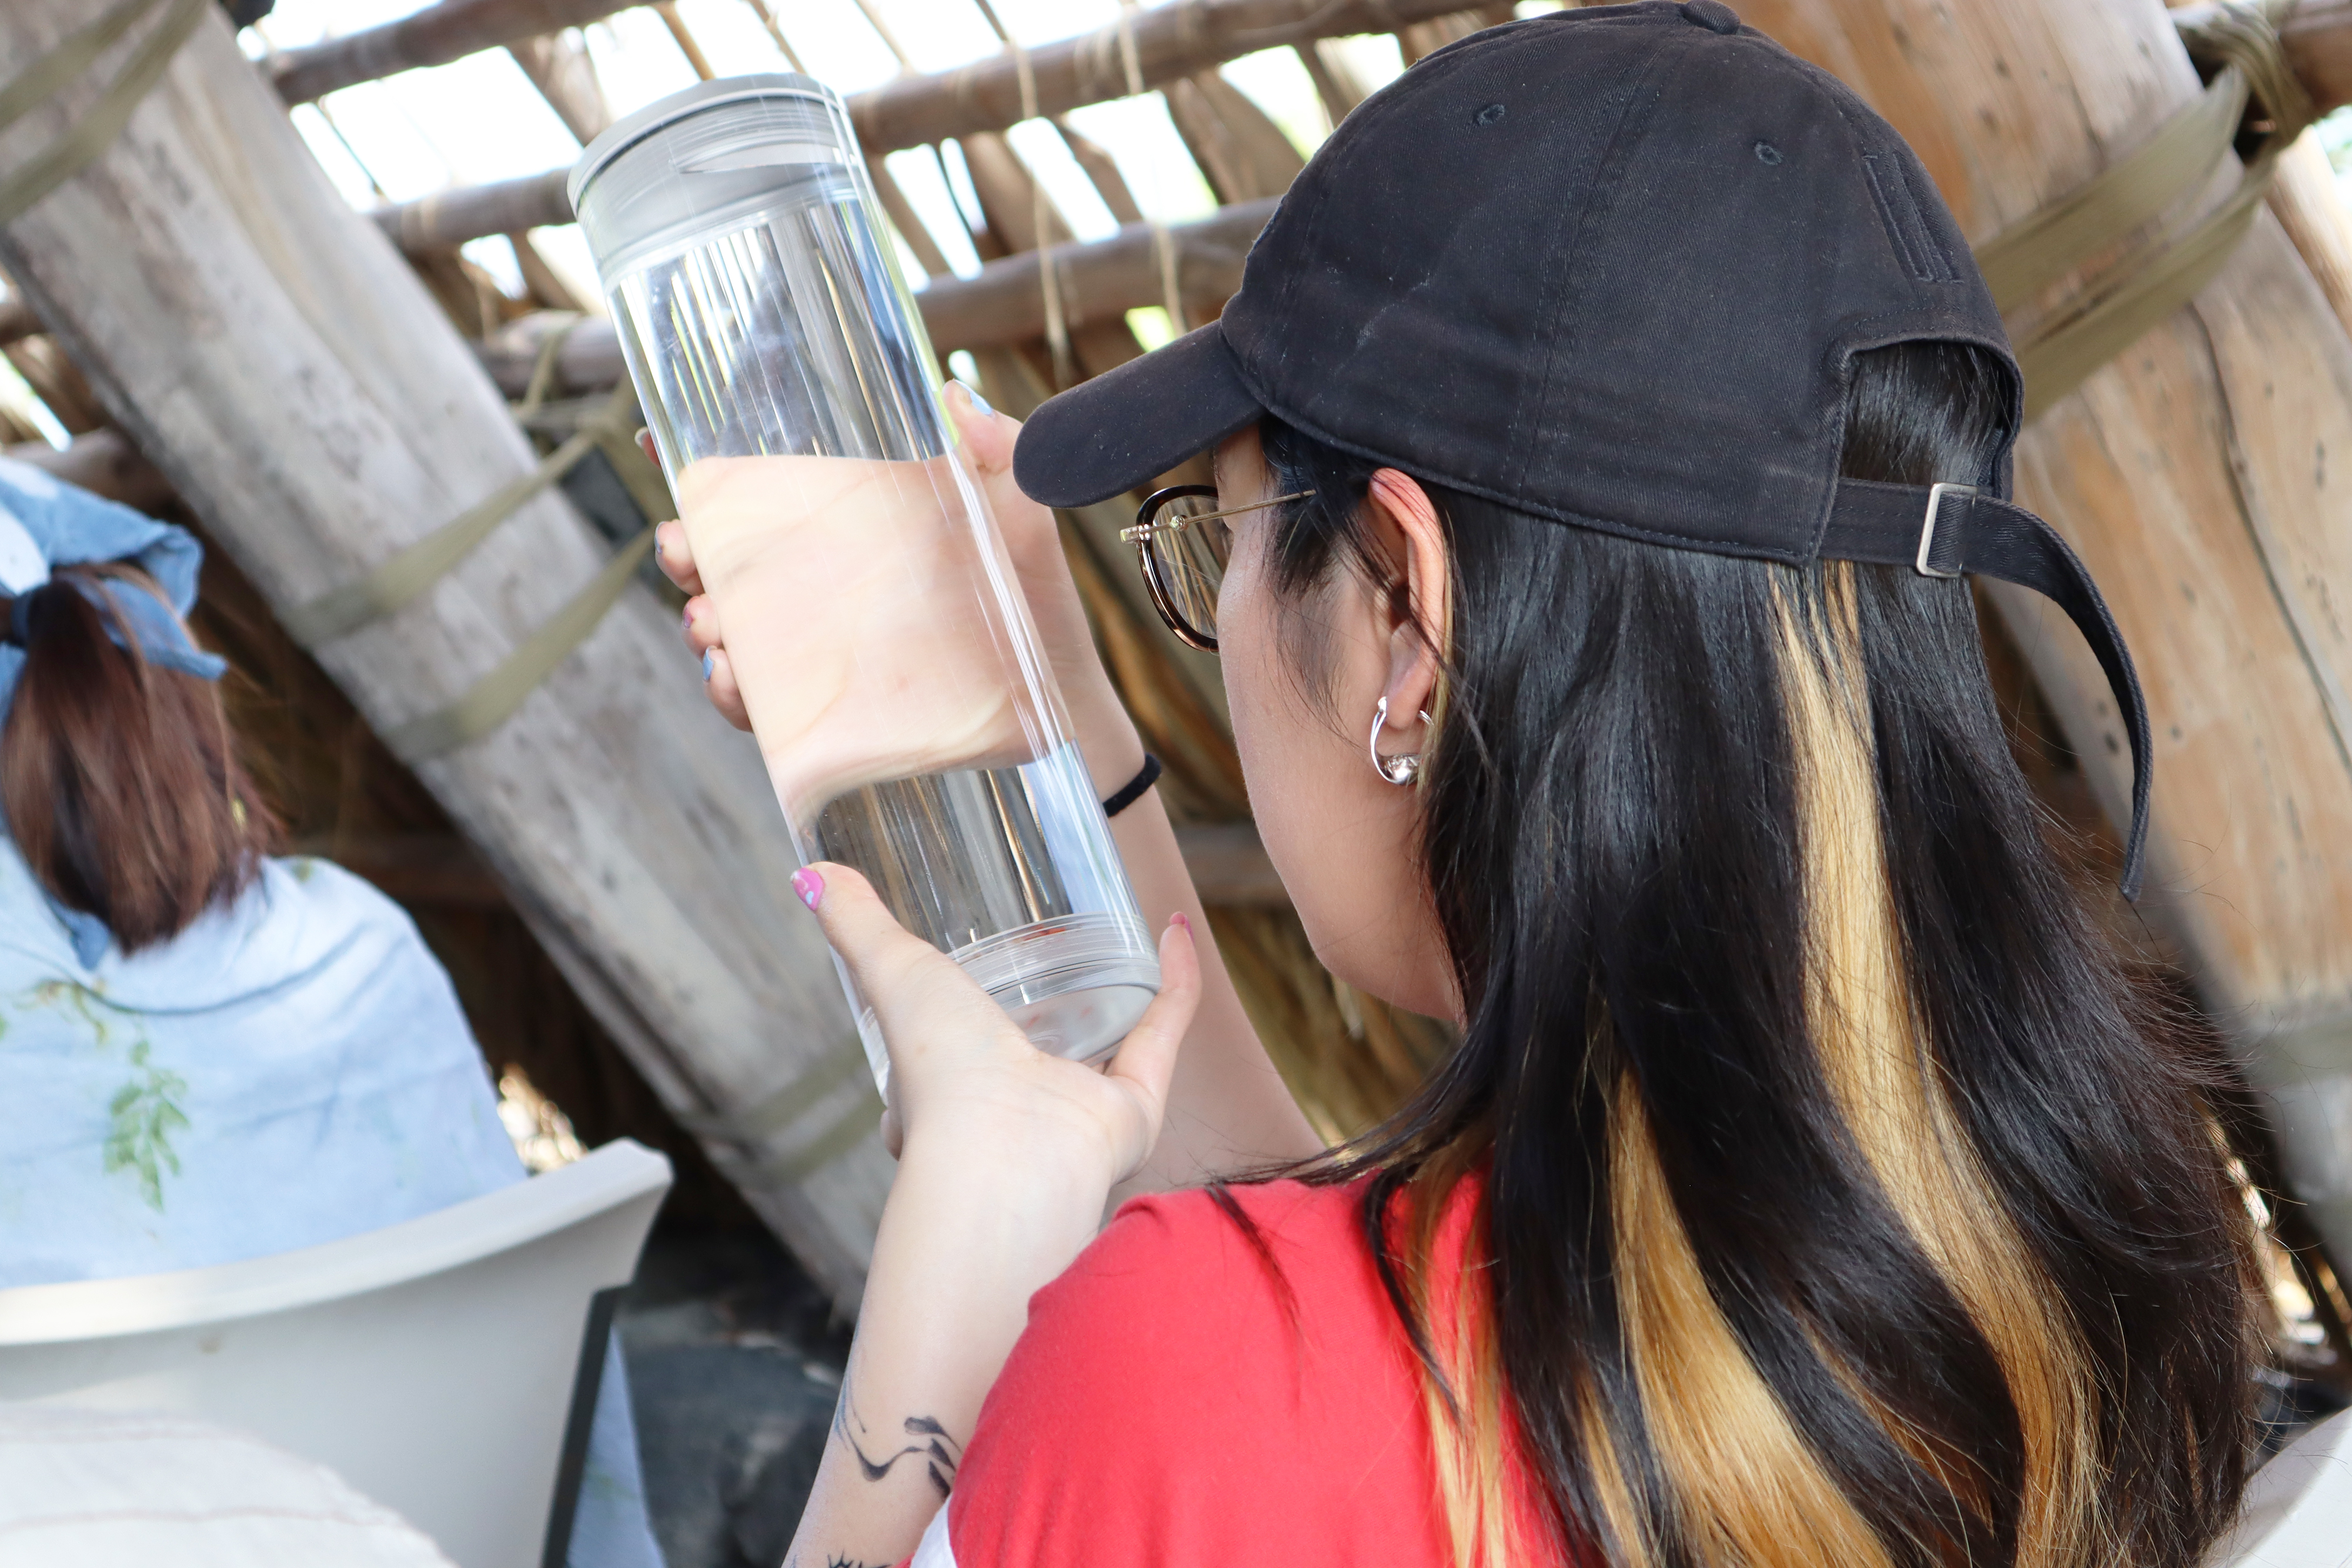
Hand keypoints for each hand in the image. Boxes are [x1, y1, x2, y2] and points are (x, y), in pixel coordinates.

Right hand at [654, 385, 1120, 753]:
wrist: (1066, 709)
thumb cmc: (1038, 606)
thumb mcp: (1022, 515)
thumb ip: (997, 452)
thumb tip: (956, 393)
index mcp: (850, 527)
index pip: (759, 490)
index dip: (696, 468)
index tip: (651, 436)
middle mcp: (823, 586)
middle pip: (721, 557)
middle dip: (682, 547)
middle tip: (682, 547)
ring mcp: (821, 650)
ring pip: (726, 629)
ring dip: (701, 621)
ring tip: (711, 621)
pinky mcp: (829, 715)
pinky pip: (761, 707)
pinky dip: (732, 692)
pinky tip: (733, 678)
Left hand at [798, 861, 1199, 1183]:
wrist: (1007, 1152)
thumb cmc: (939, 1080)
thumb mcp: (893, 977)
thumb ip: (858, 926)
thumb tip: (807, 873)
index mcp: (945, 1103)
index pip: (942, 1067)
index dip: (945, 1022)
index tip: (956, 976)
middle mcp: (1012, 1116)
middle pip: (1032, 1060)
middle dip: (1043, 1014)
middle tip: (1049, 952)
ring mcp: (1076, 1115)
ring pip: (1106, 1053)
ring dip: (1120, 1000)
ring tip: (1124, 942)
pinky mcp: (1133, 1111)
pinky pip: (1161, 1036)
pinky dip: (1176, 984)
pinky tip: (1176, 929)